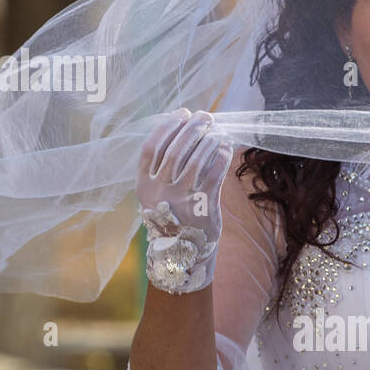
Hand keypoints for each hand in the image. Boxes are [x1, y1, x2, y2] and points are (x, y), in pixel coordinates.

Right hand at [135, 108, 234, 293]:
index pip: (152, 146)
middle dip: (192, 127)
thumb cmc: (173, 217)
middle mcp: (159, 191)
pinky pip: (214, 174)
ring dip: (209, 140)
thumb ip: (165, 166)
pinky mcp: (202, 206)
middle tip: (205, 116)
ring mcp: (180, 199)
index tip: (182, 113)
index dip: (167, 125)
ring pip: (196, 158)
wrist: (183, 256)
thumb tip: (185, 128)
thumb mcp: (158, 194)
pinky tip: (226, 147)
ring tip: (217, 132)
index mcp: (144, 185)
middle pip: (176, 148)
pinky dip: (221, 156)